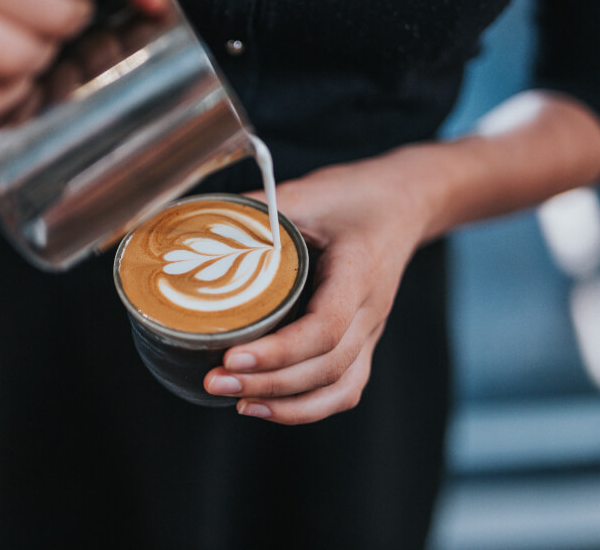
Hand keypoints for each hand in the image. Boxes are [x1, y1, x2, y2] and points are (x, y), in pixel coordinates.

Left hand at [203, 150, 434, 424]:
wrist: (404, 204)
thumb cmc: (356, 197)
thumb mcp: (308, 192)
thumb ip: (257, 210)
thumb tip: (196, 227)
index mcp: (359, 273)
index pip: (325, 327)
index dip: (279, 350)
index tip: (231, 356)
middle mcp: (371, 311)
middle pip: (327, 366)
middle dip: (269, 383)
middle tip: (216, 381)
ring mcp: (371, 331)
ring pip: (340, 388)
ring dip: (288, 405)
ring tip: (237, 403)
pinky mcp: (363, 340)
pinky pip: (344, 388)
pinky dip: (309, 407)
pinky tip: (267, 406)